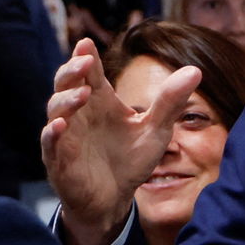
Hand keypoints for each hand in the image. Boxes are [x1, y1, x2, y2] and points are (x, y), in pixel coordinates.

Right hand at [41, 39, 200, 244]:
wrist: (115, 200)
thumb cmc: (130, 161)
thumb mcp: (155, 129)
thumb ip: (170, 101)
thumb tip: (195, 70)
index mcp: (100, 100)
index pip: (89, 72)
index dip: (85, 56)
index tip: (87, 44)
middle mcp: (79, 113)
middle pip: (66, 82)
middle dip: (72, 69)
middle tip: (85, 61)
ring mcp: (66, 135)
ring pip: (55, 109)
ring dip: (66, 99)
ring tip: (83, 93)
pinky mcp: (59, 160)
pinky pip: (49, 143)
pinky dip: (51, 134)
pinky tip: (59, 126)